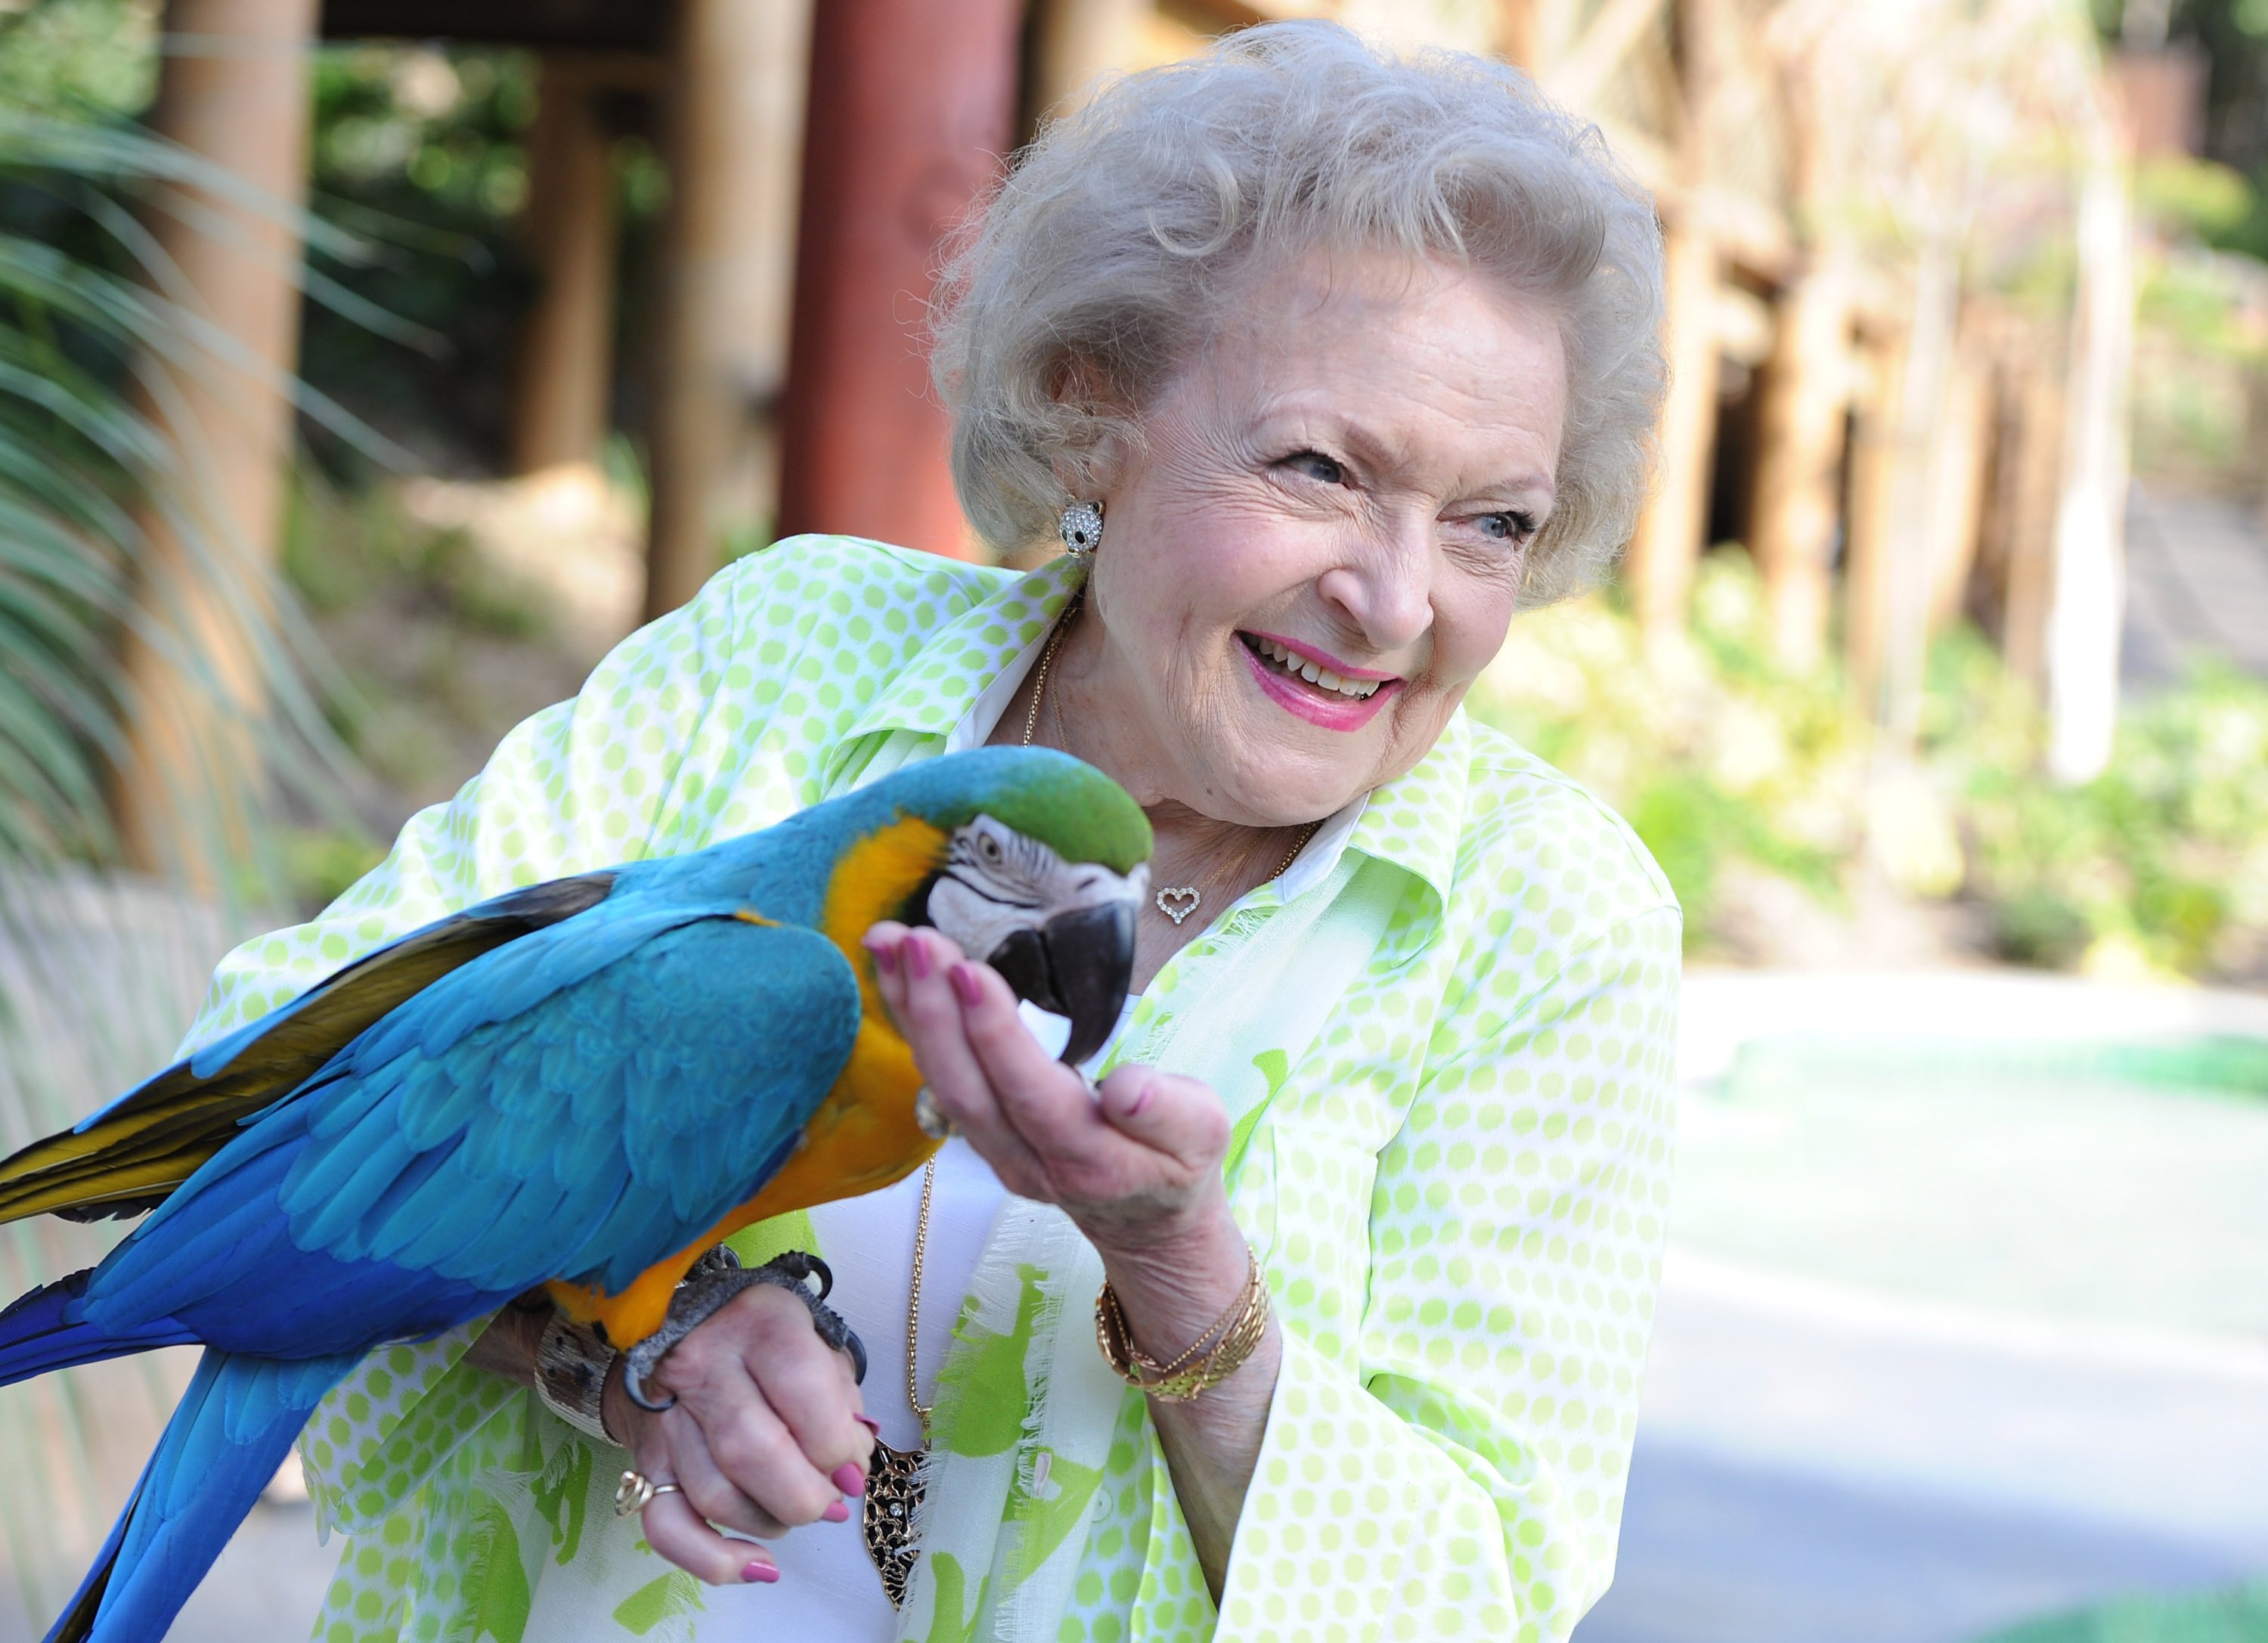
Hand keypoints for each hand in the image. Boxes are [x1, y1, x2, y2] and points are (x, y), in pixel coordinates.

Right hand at [601, 1285, 875, 1585]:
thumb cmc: (762, 1341)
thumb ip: (840, 1397)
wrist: (677, 1330)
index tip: (854, 1468)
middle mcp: (703, 1364)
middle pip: (753, 1450)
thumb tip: (851, 1465)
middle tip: (832, 1501)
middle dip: (806, 1494)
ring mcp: (667, 1415)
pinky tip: (757, 1566)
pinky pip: (667, 1527)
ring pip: (716, 1495)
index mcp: (759, 1324)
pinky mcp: (646, 1459)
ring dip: (771, 1522)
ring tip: (798, 1511)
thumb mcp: (812, 1341)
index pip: (800, 1386)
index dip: (836, 1442)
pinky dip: (713, 1560)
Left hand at [862, 922, 1233, 1269]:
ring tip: (887, 941)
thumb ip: (1168, 1112)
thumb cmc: (1177, 1162)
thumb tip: (1127, 1087)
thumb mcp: (1202, 1135)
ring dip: (910, 1010)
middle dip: (933, 1011)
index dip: (996, 1036)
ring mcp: (995, 1152)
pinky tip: (895, 973)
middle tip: (912, 939)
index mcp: (1090, 1158)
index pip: (1032, 1095)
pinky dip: (913, 1022)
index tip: (968, 971)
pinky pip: (939, 1075)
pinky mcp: (979, 1133)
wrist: (1145, 1222)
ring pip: (942, 1082)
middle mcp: (1027, 1160)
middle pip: (968, 1089)